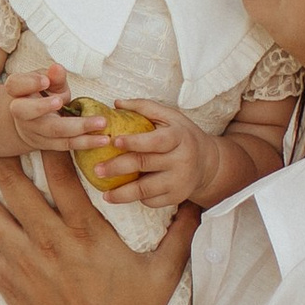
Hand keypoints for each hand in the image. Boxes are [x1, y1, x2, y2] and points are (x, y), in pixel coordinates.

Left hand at [0, 147, 197, 304]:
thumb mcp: (165, 272)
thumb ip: (181, 233)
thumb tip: (199, 203)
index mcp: (85, 231)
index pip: (61, 173)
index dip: (52, 142)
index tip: (46, 120)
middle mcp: (49, 240)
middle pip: (15, 184)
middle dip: (3, 152)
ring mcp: (23, 262)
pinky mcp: (5, 284)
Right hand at [2, 61, 92, 154]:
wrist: (31, 123)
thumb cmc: (42, 95)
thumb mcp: (47, 81)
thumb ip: (53, 76)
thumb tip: (57, 68)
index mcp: (18, 93)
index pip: (16, 85)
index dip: (29, 83)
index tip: (44, 80)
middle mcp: (22, 114)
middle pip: (28, 112)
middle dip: (44, 107)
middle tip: (61, 100)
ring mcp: (35, 132)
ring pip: (53, 132)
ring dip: (78, 128)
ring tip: (101, 123)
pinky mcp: (49, 145)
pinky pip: (67, 144)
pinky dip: (86, 142)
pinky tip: (103, 140)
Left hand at [108, 102, 226, 207]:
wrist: (207, 162)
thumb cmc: (182, 135)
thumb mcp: (170, 117)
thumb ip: (144, 108)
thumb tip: (116, 103)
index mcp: (179, 137)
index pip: (156, 141)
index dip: (135, 142)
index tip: (114, 142)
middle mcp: (182, 160)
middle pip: (145, 164)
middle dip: (118, 168)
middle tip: (97, 169)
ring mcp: (180, 181)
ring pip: (146, 190)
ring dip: (122, 193)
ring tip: (105, 194)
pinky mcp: (177, 197)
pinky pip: (151, 201)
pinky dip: (136, 198)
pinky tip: (124, 194)